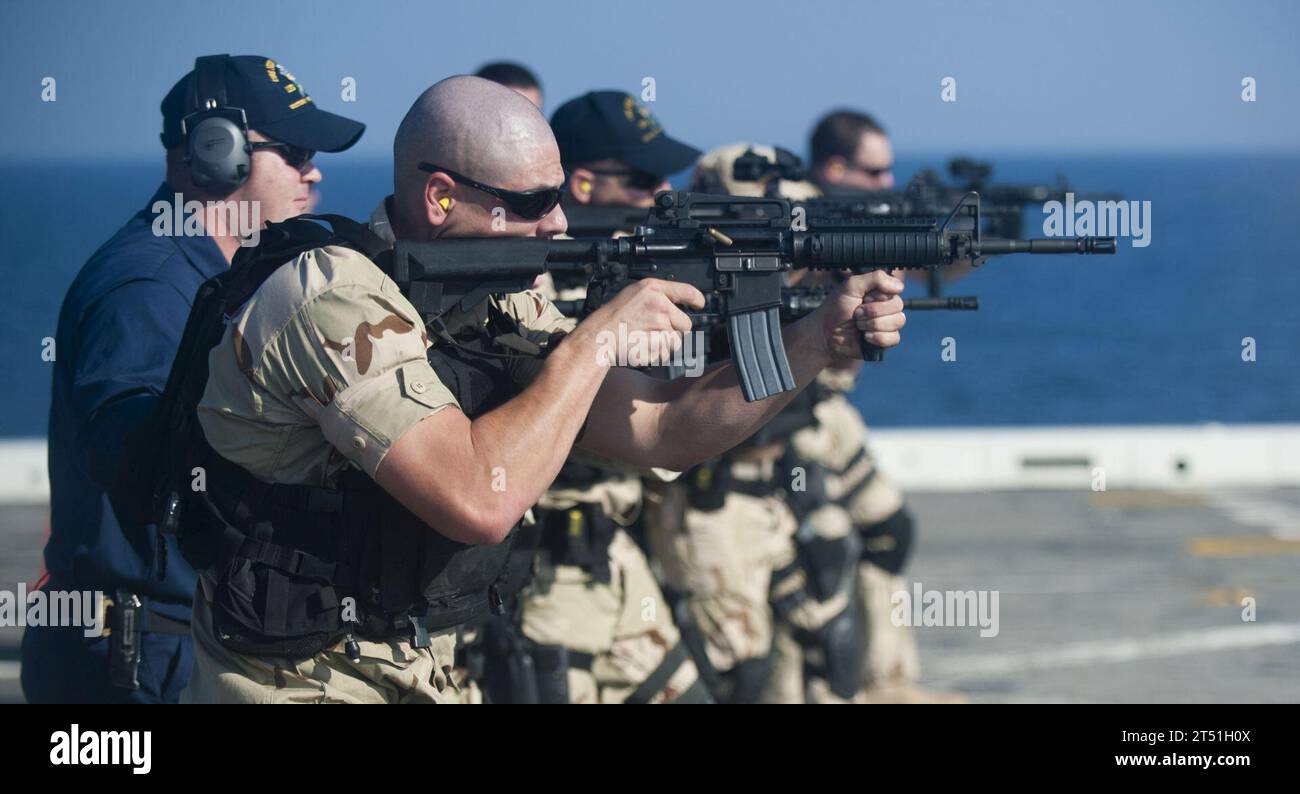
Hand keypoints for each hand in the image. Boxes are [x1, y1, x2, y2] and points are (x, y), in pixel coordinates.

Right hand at [575, 278, 705, 367]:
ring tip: (645, 339)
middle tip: (653, 330)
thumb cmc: (612, 318)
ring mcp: (660, 324)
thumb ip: (656, 297)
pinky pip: (668, 352)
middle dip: (674, 329)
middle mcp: (659, 304)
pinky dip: (658, 354)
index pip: (687, 291)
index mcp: (652, 288)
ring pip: (677, 340)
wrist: (599, 336)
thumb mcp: (633, 295)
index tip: (699, 304)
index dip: (697, 299)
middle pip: (685, 323)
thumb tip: (675, 305)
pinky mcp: (659, 342)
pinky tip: (643, 346)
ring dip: (665, 343)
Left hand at [818, 269, 906, 360]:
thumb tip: (899, 286)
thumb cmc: (837, 309)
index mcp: (881, 292)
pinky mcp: (886, 340)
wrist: (827, 334)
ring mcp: (888, 323)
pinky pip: (894, 338)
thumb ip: (875, 278)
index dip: (878, 296)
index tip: (864, 298)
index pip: (896, 289)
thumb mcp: (851, 286)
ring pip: (898, 321)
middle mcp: (887, 307)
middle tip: (857, 313)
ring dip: (873, 324)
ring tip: (859, 325)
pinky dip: (878, 338)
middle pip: (898, 306)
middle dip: (873, 311)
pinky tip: (866, 337)